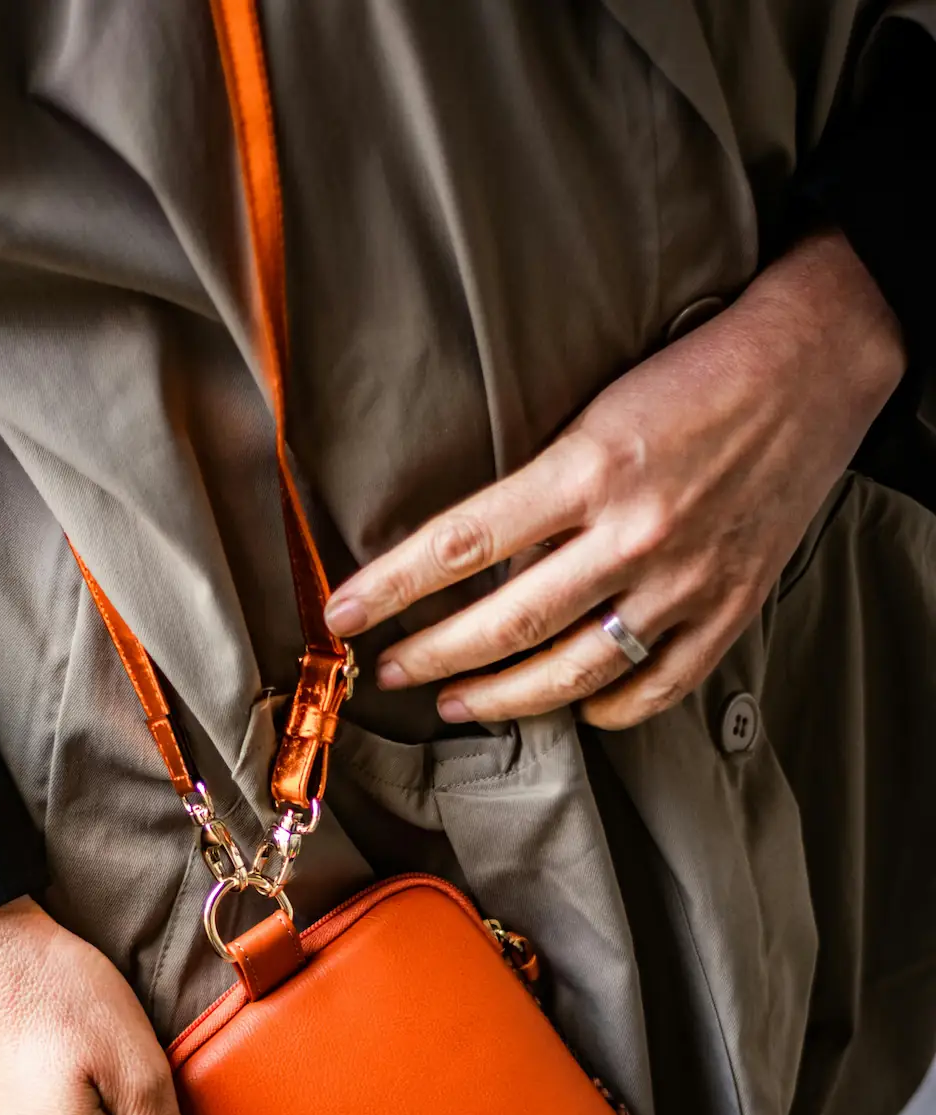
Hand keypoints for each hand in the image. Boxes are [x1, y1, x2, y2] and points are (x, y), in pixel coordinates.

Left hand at [323, 229, 904, 729]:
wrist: (818, 362)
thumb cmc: (699, 371)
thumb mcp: (600, 406)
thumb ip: (540, 484)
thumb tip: (466, 551)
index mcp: (592, 467)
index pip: (464, 541)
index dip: (393, 585)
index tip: (341, 613)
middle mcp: (636, 532)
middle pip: (508, 624)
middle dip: (433, 656)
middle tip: (390, 671)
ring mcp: (686, 580)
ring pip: (572, 670)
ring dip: (500, 698)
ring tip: (455, 701)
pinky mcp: (729, 607)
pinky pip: (653, 688)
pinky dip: (602, 706)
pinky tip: (570, 703)